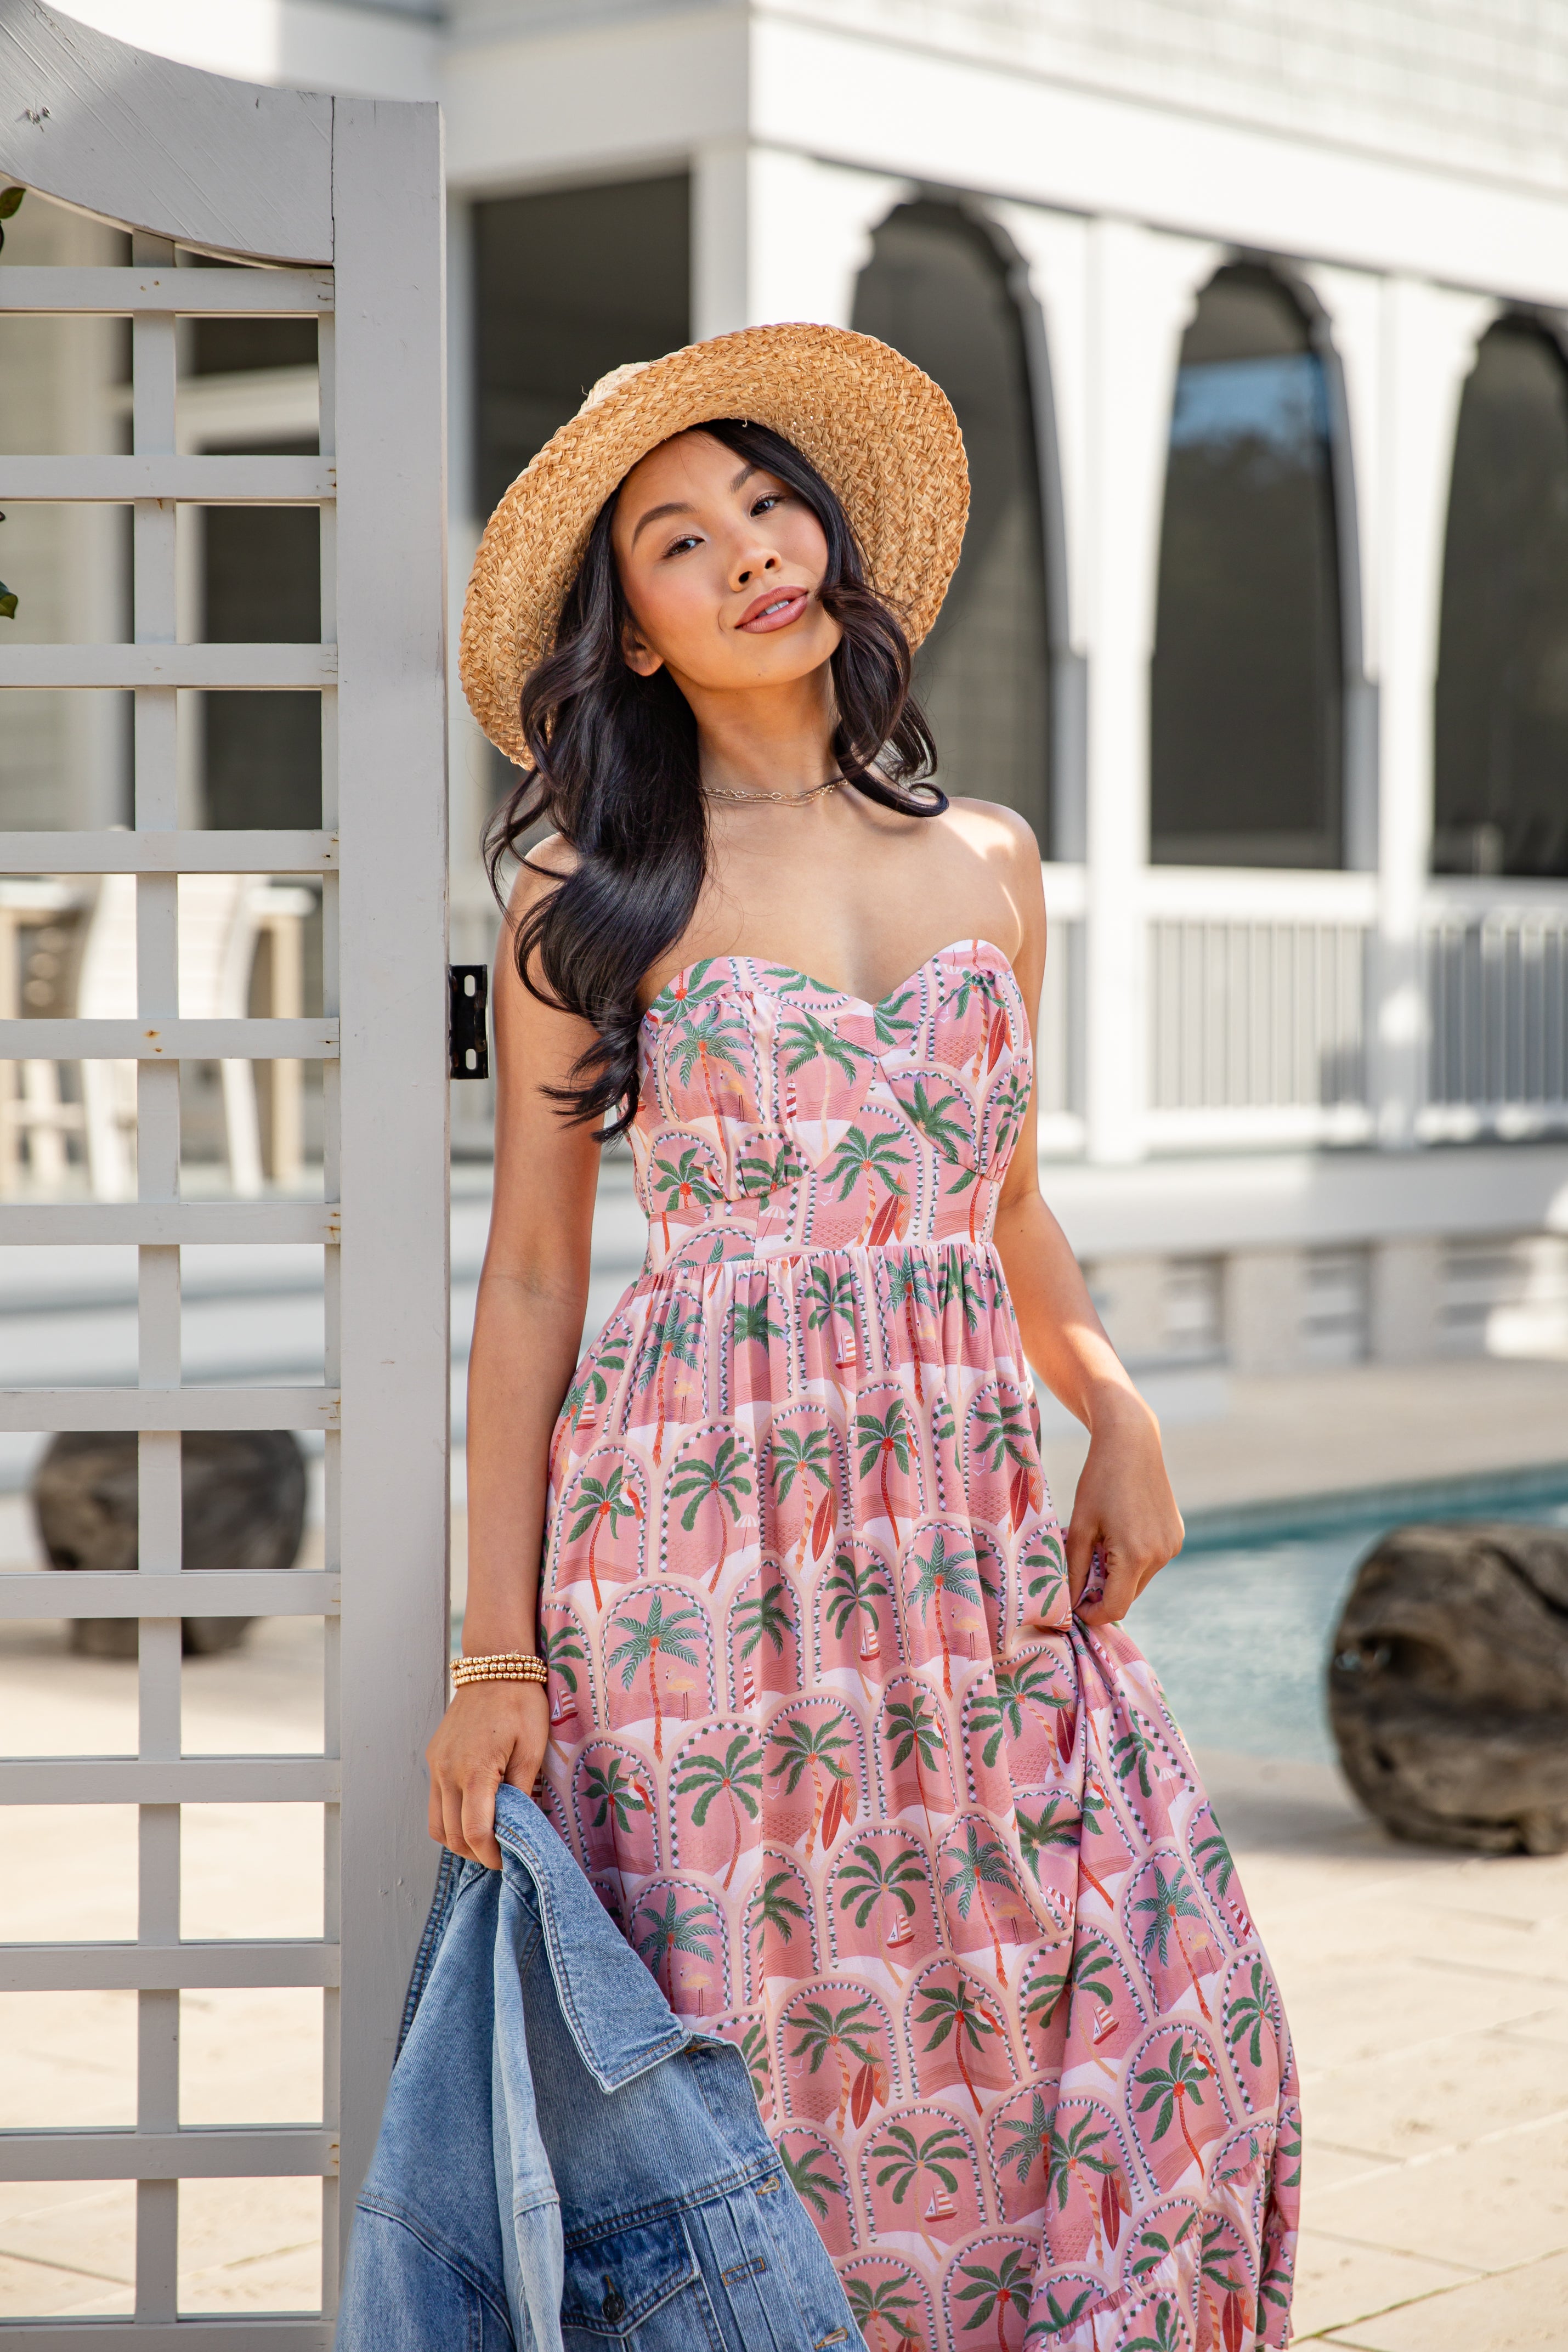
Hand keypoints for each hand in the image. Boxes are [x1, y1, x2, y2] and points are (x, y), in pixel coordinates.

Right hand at [425, 1680, 549, 1869]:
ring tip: (487, 1836)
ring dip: (459, 1839)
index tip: (509, 1861)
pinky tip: (473, 1812)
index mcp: (475, 1771)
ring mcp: (436, 1765)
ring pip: (437, 1825)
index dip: (491, 1855)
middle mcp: (447, 1771)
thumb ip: (522, 1792)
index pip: (474, 1832)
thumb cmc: (521, 1704)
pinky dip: (450, 1818)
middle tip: (502, 1852)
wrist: (495, 1666)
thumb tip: (519, 1828)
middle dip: (476, 1853)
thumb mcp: (532, 1748)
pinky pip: (435, 1802)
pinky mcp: (433, 1758)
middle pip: (452, 1836)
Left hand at [1065, 1388, 1184, 1626]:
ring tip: (1101, 1542)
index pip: (1116, 1608)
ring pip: (1140, 1579)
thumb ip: (1075, 1570)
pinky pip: (1151, 1561)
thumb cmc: (1098, 1481)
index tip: (1075, 1605)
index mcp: (1135, 1556)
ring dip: (1119, 1573)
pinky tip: (1121, 1530)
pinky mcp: (1177, 1535)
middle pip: (1128, 1595)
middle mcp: (1160, 1555)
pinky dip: (1134, 1558)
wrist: (1131, 1443)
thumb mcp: (1079, 1527)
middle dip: (1103, 1591)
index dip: (1092, 1614)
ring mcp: (1172, 1546)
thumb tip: (1069, 1603)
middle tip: (1081, 1569)